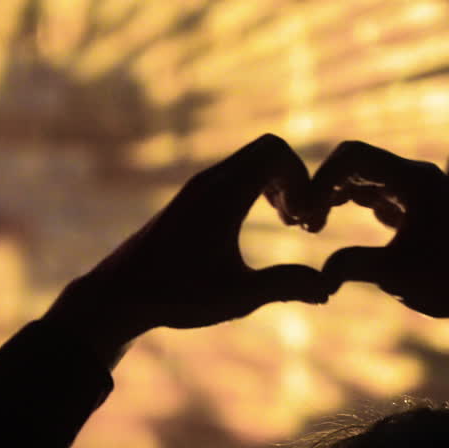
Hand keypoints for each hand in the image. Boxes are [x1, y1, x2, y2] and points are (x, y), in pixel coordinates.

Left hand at [46, 134, 335, 362]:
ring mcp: (197, 189)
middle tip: (302, 221)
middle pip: (267, 151)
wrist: (119, 295)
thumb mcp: (238, 296)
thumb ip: (285, 286)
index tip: (305, 222)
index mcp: (222, 194)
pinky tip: (259, 225)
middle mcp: (208, 182)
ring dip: (277, 184)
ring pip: (250, 163)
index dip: (303, 178)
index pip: (275, 151)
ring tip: (288, 223)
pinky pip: (235, 176)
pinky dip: (256, 190)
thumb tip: (329, 287)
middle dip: (295, 178)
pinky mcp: (190, 201)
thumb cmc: (175, 296)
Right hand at [317, 140, 448, 372]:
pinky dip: (345, 202)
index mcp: (416, 180)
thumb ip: (351, 265)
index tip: (304, 215)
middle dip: (322, 186)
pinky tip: (326, 223)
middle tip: (302, 222)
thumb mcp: (394, 275)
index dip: (320, 180)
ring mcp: (415, 190)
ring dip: (331, 194)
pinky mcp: (412, 206)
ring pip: (360, 177)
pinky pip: (371, 192)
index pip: (354, 157)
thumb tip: (318, 274)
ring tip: (311, 225)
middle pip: (353, 161)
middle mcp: (416, 176)